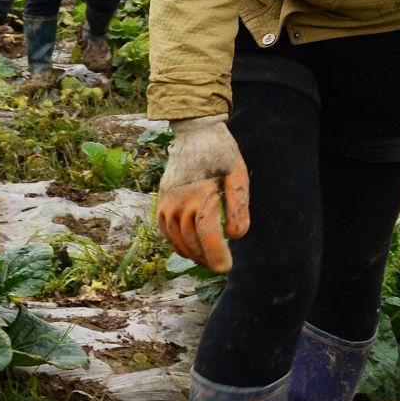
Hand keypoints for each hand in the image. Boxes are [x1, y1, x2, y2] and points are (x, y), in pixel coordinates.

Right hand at [156, 114, 249, 273]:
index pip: (206, 234)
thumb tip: (236, 236)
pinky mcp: (161, 202)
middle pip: (192, 241)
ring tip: (208, 259)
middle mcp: (179, 201)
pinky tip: (190, 249)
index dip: (216, 254)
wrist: (194, 133)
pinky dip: (177, 244)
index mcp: (200, 193)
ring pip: (177, 240)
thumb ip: (238, 205)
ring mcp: (166, 202)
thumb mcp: (238, 173)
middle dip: (207, 258)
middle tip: (221, 265)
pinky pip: (166, 232)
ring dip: (193, 254)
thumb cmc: (220, 153)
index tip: (226, 268)